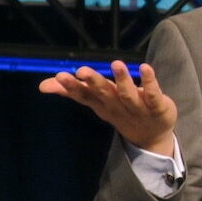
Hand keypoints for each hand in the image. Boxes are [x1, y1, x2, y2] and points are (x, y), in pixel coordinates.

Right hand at [39, 60, 177, 154]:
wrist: (151, 136)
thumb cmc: (120, 111)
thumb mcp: (97, 103)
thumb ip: (73, 91)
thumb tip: (43, 85)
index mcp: (102, 104)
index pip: (84, 95)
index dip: (72, 87)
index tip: (59, 76)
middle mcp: (117, 106)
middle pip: (104, 93)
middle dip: (93, 82)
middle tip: (82, 70)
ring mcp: (138, 108)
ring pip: (128, 93)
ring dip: (122, 79)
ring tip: (116, 64)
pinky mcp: (157, 107)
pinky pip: (153, 94)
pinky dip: (149, 82)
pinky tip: (146, 67)